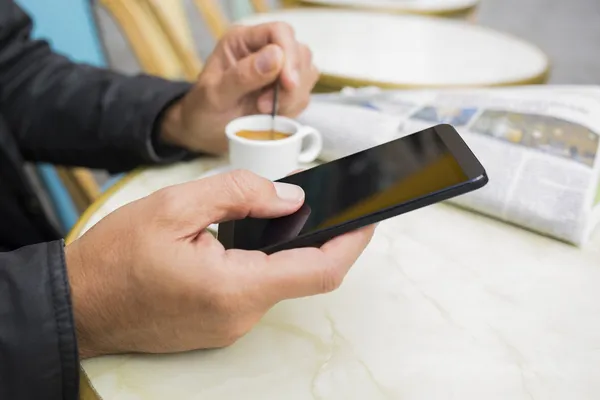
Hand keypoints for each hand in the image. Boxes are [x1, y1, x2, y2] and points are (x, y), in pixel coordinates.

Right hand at [66, 170, 373, 357]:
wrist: (76, 304)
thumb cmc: (115, 258)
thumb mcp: (174, 207)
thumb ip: (239, 194)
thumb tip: (289, 197)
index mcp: (234, 287)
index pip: (319, 270)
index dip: (352, 242)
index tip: (370, 216)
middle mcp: (239, 316)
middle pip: (300, 274)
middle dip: (312, 236)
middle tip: (315, 200)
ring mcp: (229, 326)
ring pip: (274, 280)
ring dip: (278, 248)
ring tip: (270, 213)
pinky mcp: (217, 326)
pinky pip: (252, 291)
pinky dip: (257, 263)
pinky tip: (240, 241)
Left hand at [161, 22, 318, 153]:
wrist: (204, 133)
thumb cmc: (203, 110)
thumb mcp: (215, 95)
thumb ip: (243, 75)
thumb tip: (276, 56)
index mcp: (242, 40)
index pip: (279, 32)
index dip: (289, 55)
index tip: (288, 83)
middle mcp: (263, 50)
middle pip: (298, 53)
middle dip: (290, 84)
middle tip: (263, 107)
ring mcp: (278, 70)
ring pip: (307, 74)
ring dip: (292, 98)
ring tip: (263, 112)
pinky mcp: (286, 90)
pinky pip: (304, 95)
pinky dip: (293, 108)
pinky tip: (271, 116)